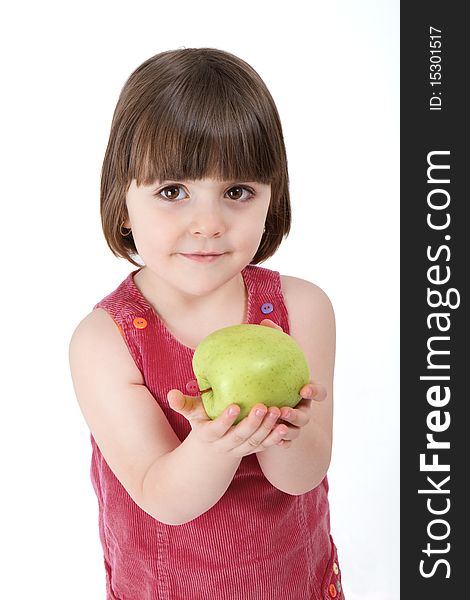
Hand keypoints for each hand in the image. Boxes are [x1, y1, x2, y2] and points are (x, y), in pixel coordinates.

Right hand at [167, 389, 289, 457]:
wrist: (213, 451)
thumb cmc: (203, 422)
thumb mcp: (193, 414)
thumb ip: (183, 404)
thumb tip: (171, 394)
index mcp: (208, 435)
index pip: (216, 430)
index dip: (225, 421)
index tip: (235, 406)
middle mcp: (225, 445)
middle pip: (239, 437)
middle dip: (251, 423)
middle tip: (262, 406)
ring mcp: (240, 449)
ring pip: (254, 442)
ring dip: (267, 429)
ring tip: (277, 412)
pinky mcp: (253, 449)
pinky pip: (265, 446)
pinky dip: (275, 438)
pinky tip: (284, 427)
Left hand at [259, 319, 326, 448]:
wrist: (265, 403)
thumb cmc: (272, 377)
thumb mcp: (273, 362)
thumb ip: (272, 342)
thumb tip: (264, 321)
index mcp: (303, 391)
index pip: (318, 392)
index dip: (315, 390)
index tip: (304, 387)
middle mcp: (302, 409)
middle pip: (305, 416)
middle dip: (296, 414)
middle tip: (282, 409)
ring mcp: (293, 425)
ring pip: (295, 431)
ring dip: (287, 429)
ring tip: (274, 426)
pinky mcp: (282, 436)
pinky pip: (283, 442)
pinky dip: (280, 443)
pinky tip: (273, 442)